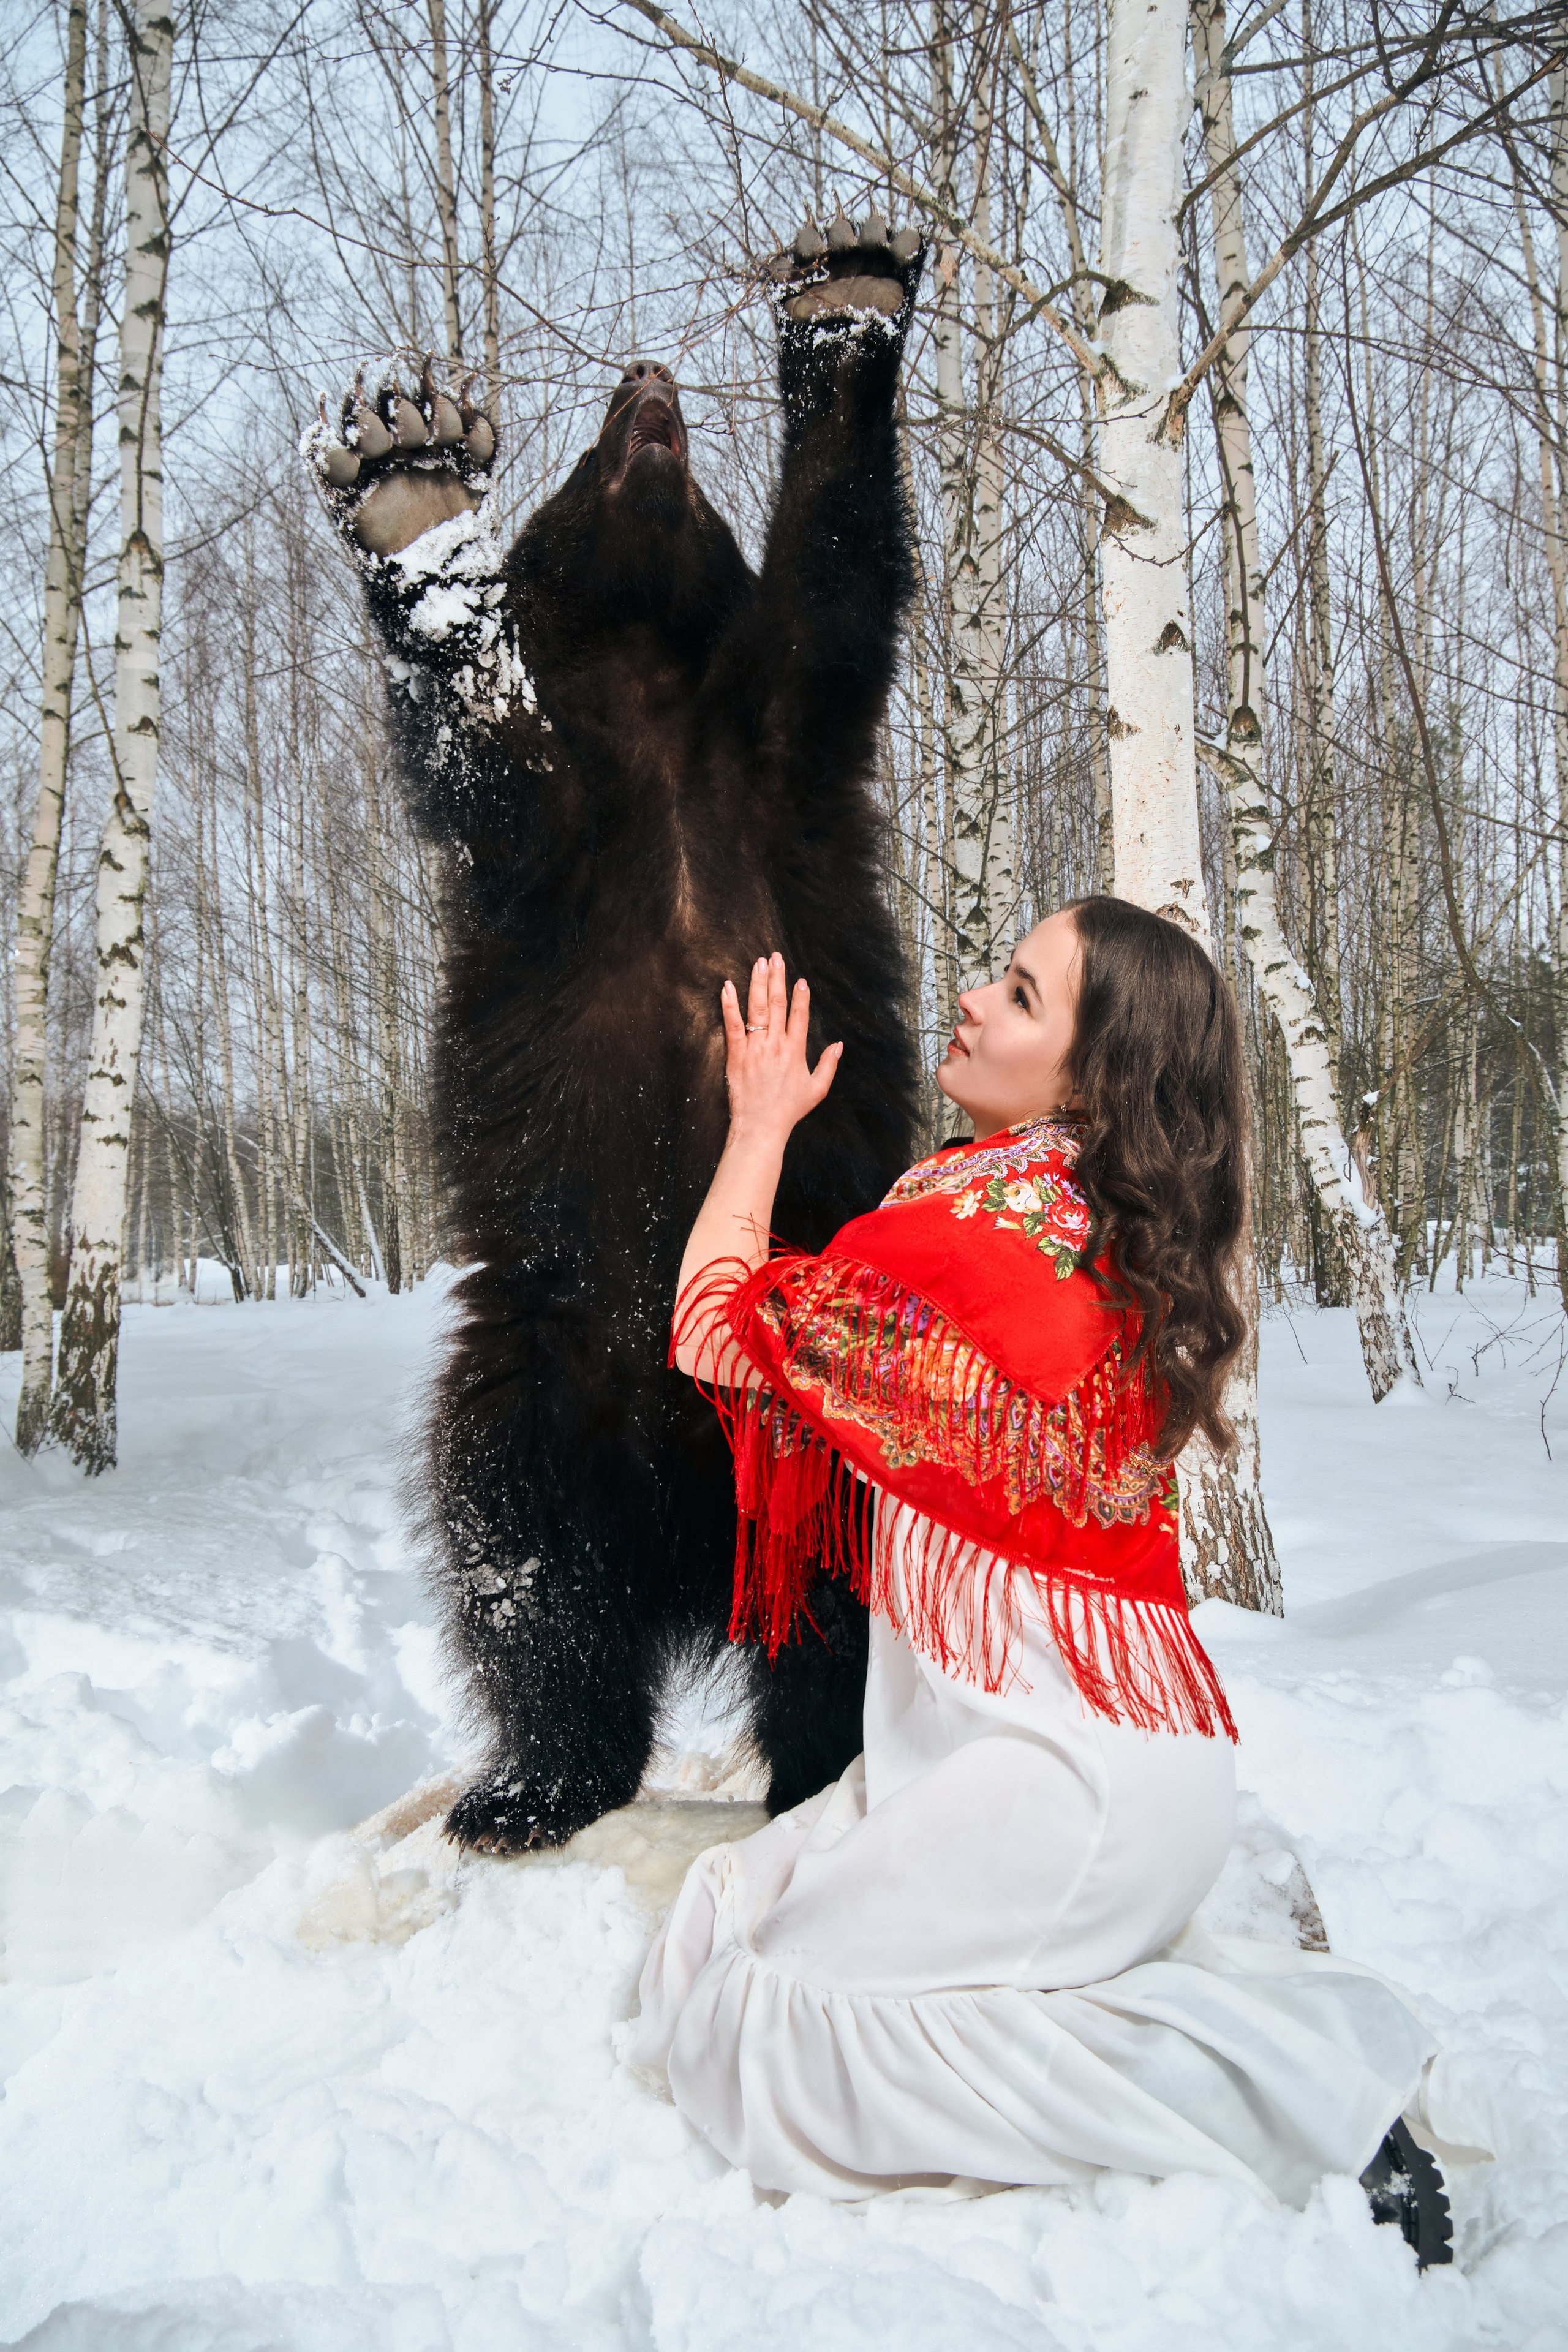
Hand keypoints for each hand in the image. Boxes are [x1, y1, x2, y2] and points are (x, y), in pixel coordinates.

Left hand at [721, 953, 841, 1144]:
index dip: (800, 996)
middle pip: (777, 1004)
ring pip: (757, 1008)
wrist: (761, 1126)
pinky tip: (727, 987)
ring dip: (758, 983)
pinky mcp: (736, 1055)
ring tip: (759, 963)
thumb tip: (838, 1045)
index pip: (799, 1016)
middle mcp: (776, 1045)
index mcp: (795, 1051)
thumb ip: (829, 1065)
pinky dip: (729, 1005)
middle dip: (778, 978)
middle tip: (776, 957)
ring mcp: (755, 1048)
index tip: (800, 980)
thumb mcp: (817, 1090)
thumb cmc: (789, 1110)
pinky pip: (732, 1025)